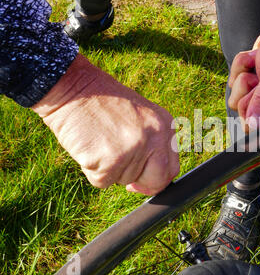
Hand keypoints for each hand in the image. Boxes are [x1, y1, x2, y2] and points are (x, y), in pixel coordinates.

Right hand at [32, 54, 178, 195]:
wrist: (73, 89)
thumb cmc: (102, 103)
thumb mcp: (140, 117)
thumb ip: (151, 144)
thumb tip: (151, 179)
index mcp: (165, 125)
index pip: (171, 167)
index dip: (157, 180)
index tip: (143, 181)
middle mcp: (155, 137)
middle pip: (156, 181)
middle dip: (141, 185)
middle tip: (123, 176)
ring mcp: (135, 148)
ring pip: (124, 180)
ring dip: (109, 169)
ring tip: (99, 142)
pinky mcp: (111, 160)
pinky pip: (102, 181)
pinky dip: (92, 170)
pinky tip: (89, 147)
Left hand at [228, 21, 259, 130]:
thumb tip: (254, 127)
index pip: (255, 125)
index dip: (251, 106)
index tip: (259, 87)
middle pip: (240, 110)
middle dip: (246, 88)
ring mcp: (255, 97)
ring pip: (233, 98)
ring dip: (242, 74)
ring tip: (259, 66)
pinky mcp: (246, 86)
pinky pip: (232, 81)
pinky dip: (240, 66)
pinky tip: (254, 60)